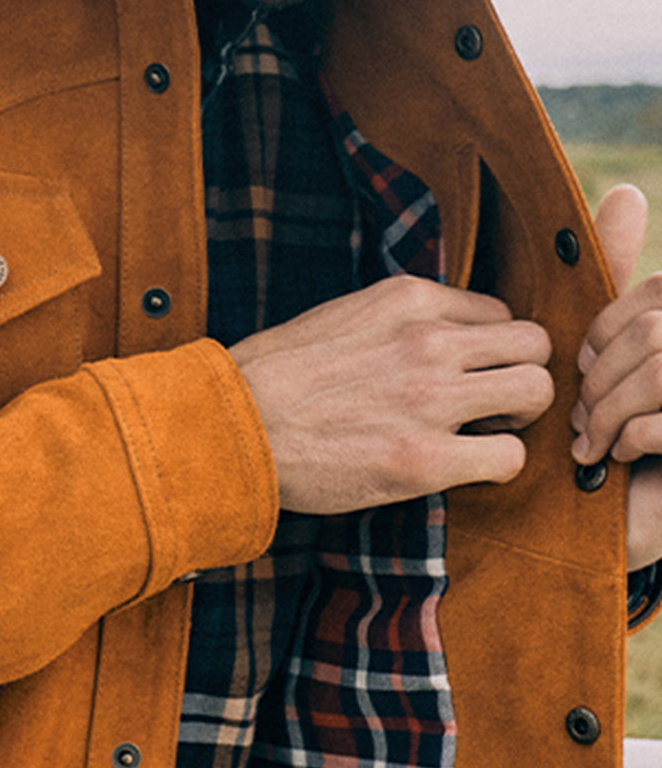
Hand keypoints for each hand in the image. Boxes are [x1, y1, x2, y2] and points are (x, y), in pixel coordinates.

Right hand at [230, 274, 552, 515]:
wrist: (231, 426)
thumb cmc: (271, 377)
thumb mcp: (339, 316)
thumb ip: (395, 321)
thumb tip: (430, 336)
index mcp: (407, 299)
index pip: (497, 313)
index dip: (489, 348)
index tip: (468, 373)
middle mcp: (429, 341)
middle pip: (535, 344)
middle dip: (519, 374)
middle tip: (490, 403)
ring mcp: (431, 399)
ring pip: (537, 391)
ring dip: (517, 417)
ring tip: (484, 433)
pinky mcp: (426, 459)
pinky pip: (510, 457)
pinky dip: (497, 465)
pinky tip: (464, 468)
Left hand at [571, 184, 661, 569]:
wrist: (612, 527)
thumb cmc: (611, 435)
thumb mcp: (607, 357)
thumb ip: (615, 278)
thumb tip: (628, 192)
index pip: (650, 298)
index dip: (601, 334)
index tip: (580, 373)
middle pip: (656, 330)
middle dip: (603, 377)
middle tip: (583, 418)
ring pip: (661, 368)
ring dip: (614, 410)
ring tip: (596, 442)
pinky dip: (633, 438)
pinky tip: (621, 460)